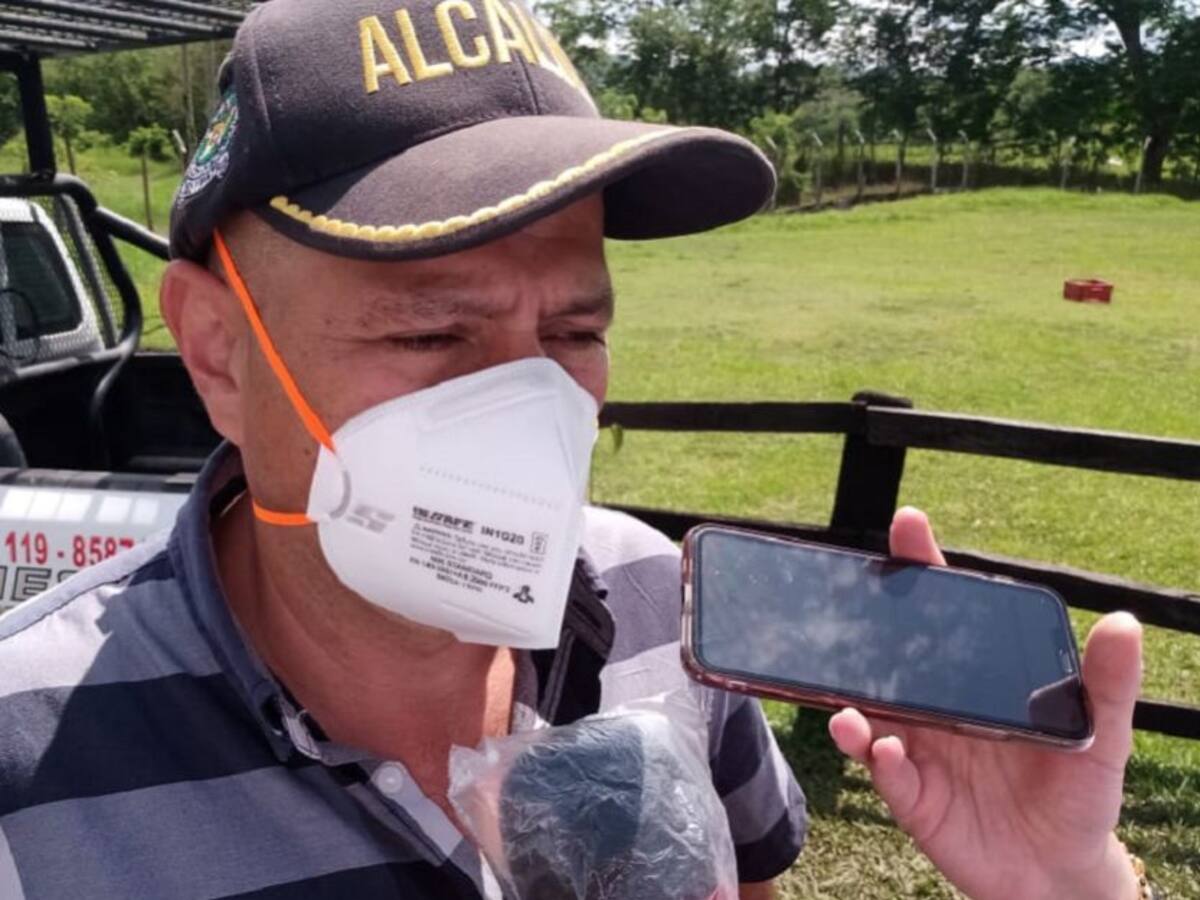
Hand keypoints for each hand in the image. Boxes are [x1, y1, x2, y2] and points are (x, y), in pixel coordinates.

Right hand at [828, 507, 1142, 899]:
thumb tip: (1125, 623)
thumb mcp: (1104, 734)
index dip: (924, 569)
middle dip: (867, 627)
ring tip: (851, 706)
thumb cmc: (1080, 792)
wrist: (1060, 869)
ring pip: (871, 715)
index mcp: (978, 681)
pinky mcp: (912, 796)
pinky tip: (888, 754)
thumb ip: (1107, 683)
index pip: (947, 617)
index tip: (908, 525)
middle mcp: (939, 707)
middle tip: (851, 600)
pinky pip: (887, 773)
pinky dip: (880, 761)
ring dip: (853, 707)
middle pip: (893, 657)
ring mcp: (919, 748)